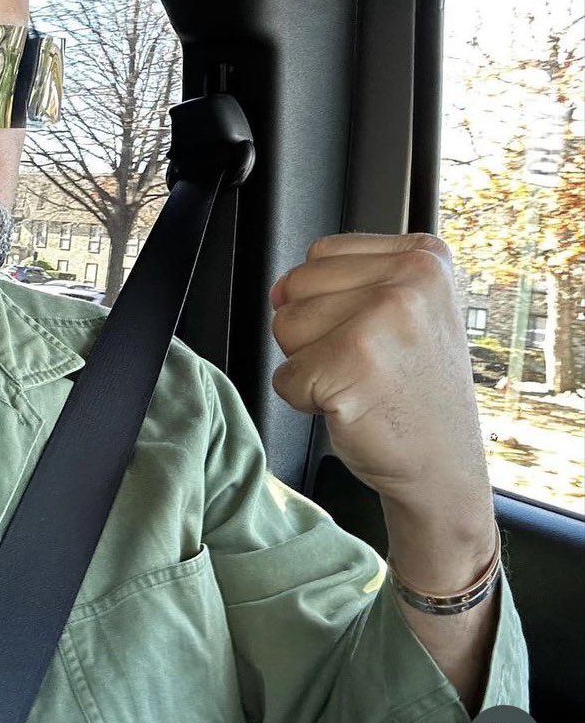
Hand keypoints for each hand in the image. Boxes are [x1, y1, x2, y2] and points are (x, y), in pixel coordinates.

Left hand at [269, 233, 491, 515]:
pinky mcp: (356, 363)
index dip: (328, 301)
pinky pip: (285, 375)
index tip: (375, 334)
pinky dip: (304, 400)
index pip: (321, 254)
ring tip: (359, 382)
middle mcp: (412, 279)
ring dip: (308, 365)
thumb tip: (278, 289)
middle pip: (297, 287)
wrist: (444, 469)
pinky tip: (351, 406)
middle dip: (313, 332)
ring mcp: (385, 319)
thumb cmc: (414, 393)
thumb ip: (343, 282)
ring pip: (284, 326)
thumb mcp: (403, 312)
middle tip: (365, 364)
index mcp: (424, 256)